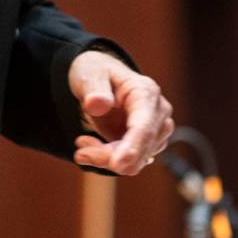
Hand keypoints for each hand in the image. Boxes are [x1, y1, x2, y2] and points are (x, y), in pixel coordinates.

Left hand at [68, 50, 173, 174]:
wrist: (99, 78)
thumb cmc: (96, 72)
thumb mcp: (89, 74)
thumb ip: (94, 88)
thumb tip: (99, 103)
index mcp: (146, 92)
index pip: (144, 126)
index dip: (132, 148)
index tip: (116, 165)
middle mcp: (158, 113)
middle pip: (140, 149)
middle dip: (107, 156)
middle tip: (79, 151)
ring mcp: (156, 130)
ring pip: (135, 161)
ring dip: (105, 158)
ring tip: (82, 143)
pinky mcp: (147, 144)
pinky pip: (130, 163)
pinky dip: (108, 160)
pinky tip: (91, 148)